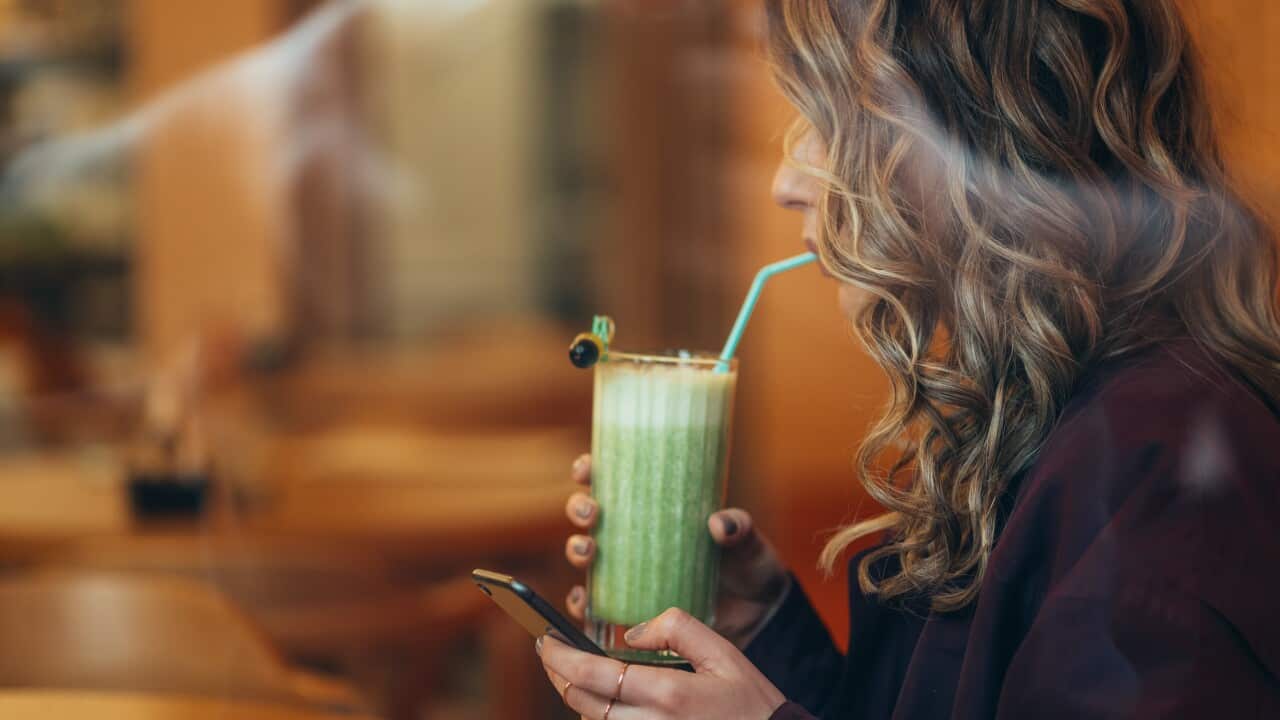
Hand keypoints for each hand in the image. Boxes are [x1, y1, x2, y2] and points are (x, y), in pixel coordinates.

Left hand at [538, 607, 786, 719]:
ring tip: (575, 675)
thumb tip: (633, 632)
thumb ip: (678, 629)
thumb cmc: (753, 705)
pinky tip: (602, 702)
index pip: (592, 674)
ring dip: (578, 700)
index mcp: (669, 694)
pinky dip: (601, 719)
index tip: (545, 640)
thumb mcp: (726, 653)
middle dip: (559, 676)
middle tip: (552, 653)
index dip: (559, 656)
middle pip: (581, 703)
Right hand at [564, 454, 789, 647]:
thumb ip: (738, 528)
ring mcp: (629, 571)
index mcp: (656, 507)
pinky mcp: (630, 606)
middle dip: (579, 507)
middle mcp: (634, 536)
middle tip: (592, 512)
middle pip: (589, 514)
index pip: (614, 480)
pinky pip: (594, 605)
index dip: (590, 470)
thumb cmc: (748, 566)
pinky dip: (581, 602)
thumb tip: (718, 524)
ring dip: (577, 549)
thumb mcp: (747, 541)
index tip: (586, 467)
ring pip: (585, 554)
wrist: (757, 615)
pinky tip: (584, 599)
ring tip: (590, 550)